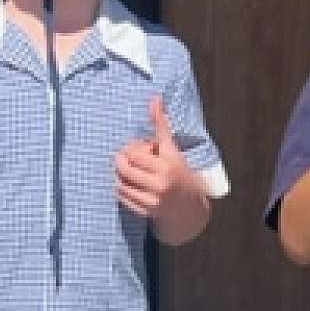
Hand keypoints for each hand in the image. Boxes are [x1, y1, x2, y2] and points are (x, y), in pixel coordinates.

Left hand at [115, 98, 201, 220]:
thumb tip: (155, 98)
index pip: (135, 154)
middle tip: (124, 159)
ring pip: (121, 184)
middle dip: (122, 162)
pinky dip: (121, 190)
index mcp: (168, 165)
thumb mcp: (173, 149)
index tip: (132, 149)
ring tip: (127, 173)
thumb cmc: (179, 172)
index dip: (129, 150)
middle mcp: (161, 183)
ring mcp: (153, 200)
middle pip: (125, 168)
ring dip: (120, 176)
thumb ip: (161, 125)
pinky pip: (123, 198)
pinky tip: (129, 185)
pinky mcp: (146, 212)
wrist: (190, 207)